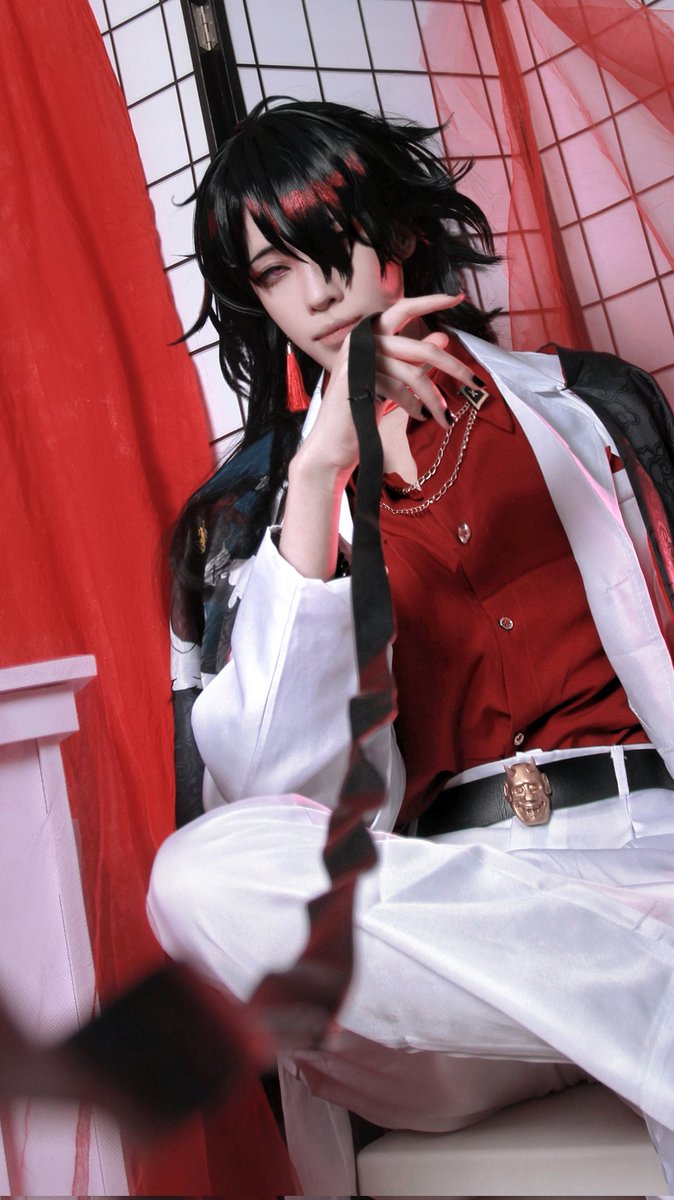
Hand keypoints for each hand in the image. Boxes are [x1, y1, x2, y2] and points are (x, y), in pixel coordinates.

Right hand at [298, 292, 475, 475]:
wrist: (331, 444)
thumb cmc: (359, 413)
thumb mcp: (391, 381)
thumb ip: (412, 360)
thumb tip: (442, 338)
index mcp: (368, 335)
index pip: (403, 308)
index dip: (431, 301)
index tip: (458, 298)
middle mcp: (362, 341)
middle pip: (421, 348)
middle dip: (453, 367)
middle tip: (476, 384)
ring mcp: (358, 359)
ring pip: (414, 374)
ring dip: (435, 399)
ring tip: (445, 417)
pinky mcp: (359, 380)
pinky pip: (401, 390)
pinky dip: (416, 406)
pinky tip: (421, 417)